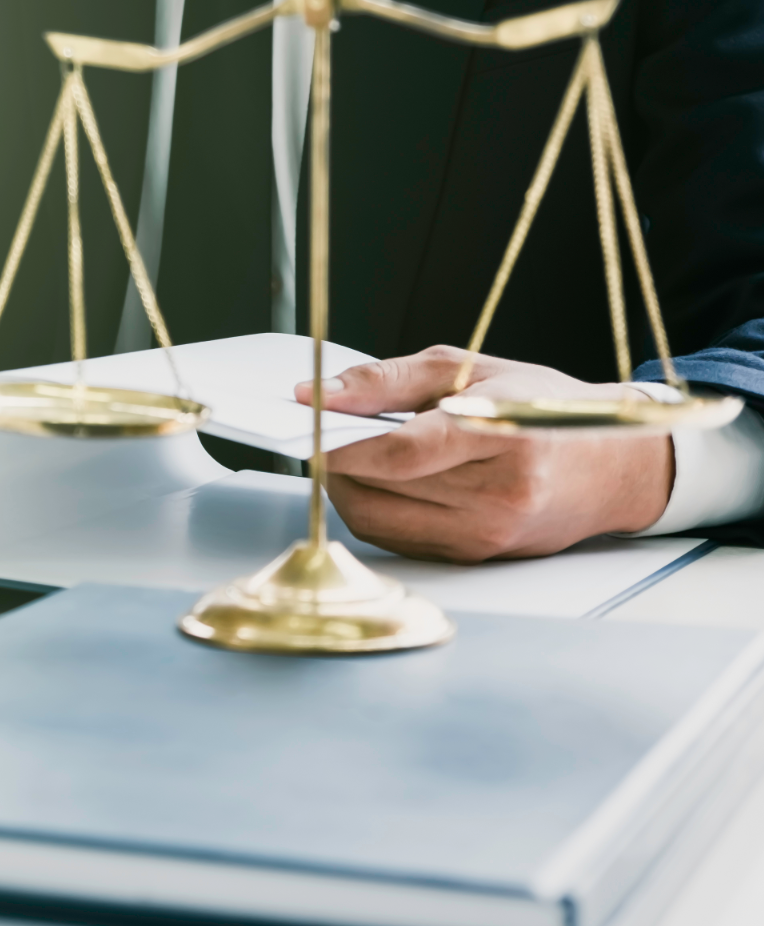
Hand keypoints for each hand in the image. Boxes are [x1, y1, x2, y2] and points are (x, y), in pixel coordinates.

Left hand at [294, 346, 673, 561]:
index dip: (345, 440)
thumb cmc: (547, 409)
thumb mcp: (475, 369)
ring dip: (348, 487)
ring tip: (350, 453)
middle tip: (322, 432)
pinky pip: (399, 538)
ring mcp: (489, 534)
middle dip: (338, 459)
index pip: (405, 451)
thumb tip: (320, 395)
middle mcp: (500, 495)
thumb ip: (392, 379)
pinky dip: (376, 509)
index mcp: (507, 435)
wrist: (618, 467)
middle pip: (384, 486)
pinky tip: (381, 481)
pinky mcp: (478, 556)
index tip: (308, 422)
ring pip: (380, 519)